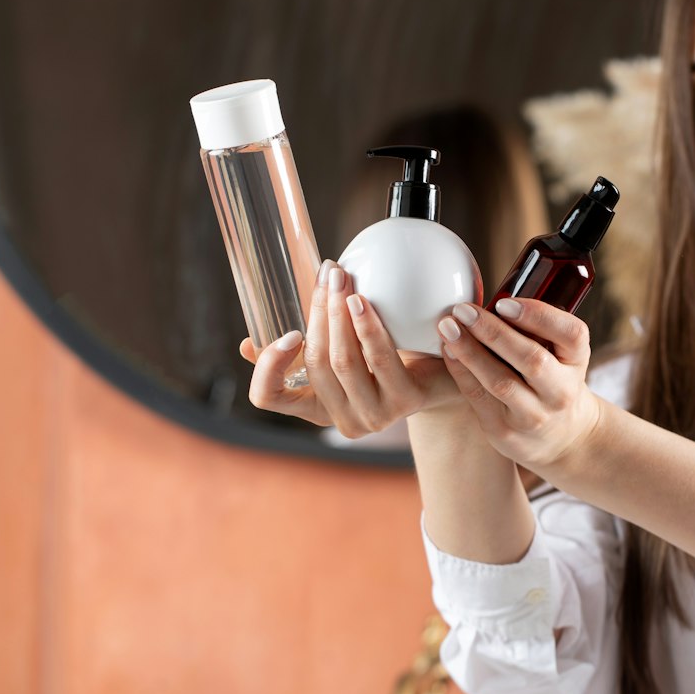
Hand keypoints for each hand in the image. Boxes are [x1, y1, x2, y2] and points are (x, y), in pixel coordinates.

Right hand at [238, 260, 459, 436]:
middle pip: (313, 363)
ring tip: (341, 279)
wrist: (445, 374)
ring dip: (337, 313)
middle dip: (316, 312)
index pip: (268, 398)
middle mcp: (341, 419)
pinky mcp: (403, 404)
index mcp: (315, 408)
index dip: (267, 366)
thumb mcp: (341, 353)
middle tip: (326, 274)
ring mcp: (373, 416)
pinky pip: (378, 359)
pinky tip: (361, 301)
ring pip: (342, 360)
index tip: (284, 331)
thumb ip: (304, 347)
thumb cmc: (387, 358)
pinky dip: (367, 326)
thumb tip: (249, 345)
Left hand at [435, 297, 605, 478]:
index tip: (504, 302)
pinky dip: (460, 371)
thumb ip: (537, 328)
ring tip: (448, 327)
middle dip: (493, 332)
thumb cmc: (552, 380)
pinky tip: (447, 350)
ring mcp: (534, 416)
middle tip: (463, 309)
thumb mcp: (561, 354)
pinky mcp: (506, 432)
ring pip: (500, 382)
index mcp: (577, 361)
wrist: (561, 437)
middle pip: (531, 360)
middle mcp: (561, 391)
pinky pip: (478, 397)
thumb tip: (491, 298)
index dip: (539, 316)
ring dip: (470, 351)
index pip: (571, 334)